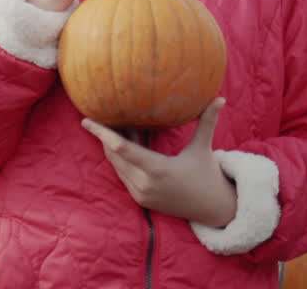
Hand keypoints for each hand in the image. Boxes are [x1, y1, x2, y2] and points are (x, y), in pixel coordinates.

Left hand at [81, 98, 236, 226]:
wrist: (212, 209)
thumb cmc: (208, 174)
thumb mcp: (204, 148)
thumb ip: (207, 122)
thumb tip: (220, 98)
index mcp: (157, 169)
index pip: (121, 148)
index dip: (102, 133)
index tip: (86, 120)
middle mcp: (144, 184)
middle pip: (114, 154)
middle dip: (107, 135)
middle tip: (105, 114)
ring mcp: (140, 194)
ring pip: (116, 165)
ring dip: (113, 147)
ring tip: (117, 126)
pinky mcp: (139, 200)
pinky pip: (122, 175)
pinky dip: (120, 160)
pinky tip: (125, 145)